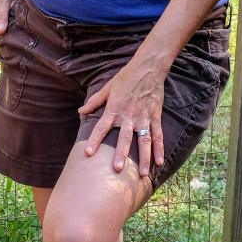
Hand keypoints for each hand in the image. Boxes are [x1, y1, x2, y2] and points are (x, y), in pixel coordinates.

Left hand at [78, 60, 166, 176]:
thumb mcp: (108, 87)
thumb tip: (81, 112)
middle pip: (124, 138)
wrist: (148, 67)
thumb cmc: (126, 77)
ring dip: (144, 158)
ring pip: (144, 141)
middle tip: (117, 170)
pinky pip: (158, 135)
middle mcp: (129, 115)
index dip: (94, 140)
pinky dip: (160, 149)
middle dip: (120, 154)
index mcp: (115, 108)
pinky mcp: (155, 116)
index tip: (88, 154)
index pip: (102, 127)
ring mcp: (144, 117)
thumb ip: (95, 101)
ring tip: (143, 174)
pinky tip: (159, 163)